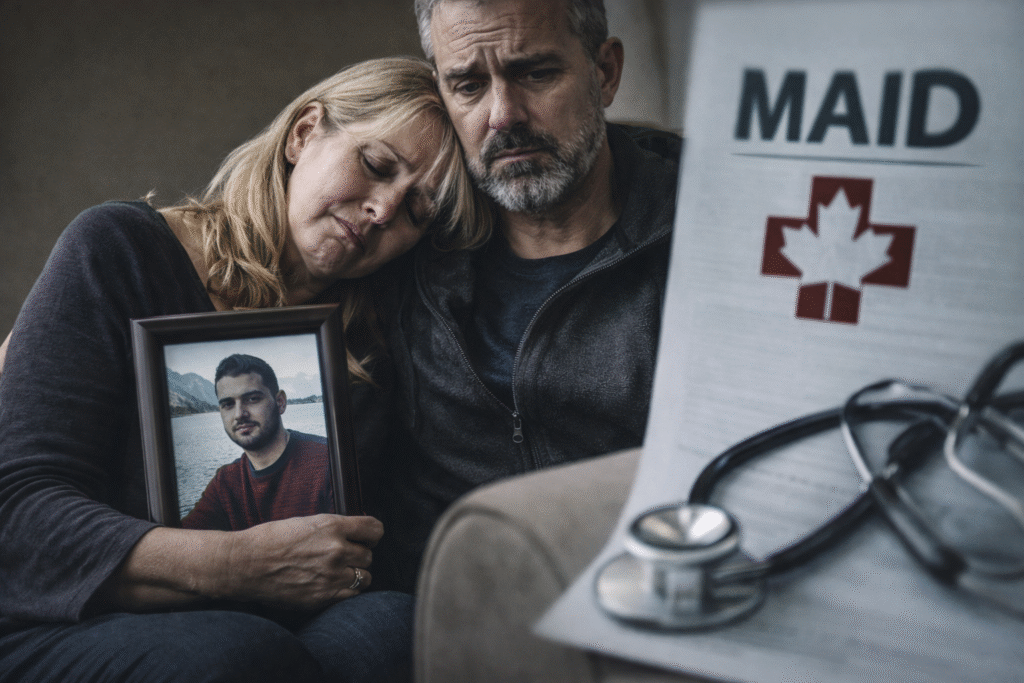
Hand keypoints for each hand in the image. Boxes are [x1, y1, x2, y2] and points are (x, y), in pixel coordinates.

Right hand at [223, 514, 381, 610]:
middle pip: (368, 555)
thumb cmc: (272, 539)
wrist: (245, 564)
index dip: (371, 535)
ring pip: (365, 577)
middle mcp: (336, 550)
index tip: (365, 539)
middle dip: (358, 556)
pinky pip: (352, 595)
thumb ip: (334, 528)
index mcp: (332, 526)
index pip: (375, 529)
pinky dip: (347, 591)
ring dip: (355, 575)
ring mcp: (331, 575)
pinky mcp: (323, 596)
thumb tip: (355, 534)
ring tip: (338, 572)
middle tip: (342, 557)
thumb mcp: (307, 522)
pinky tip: (333, 585)